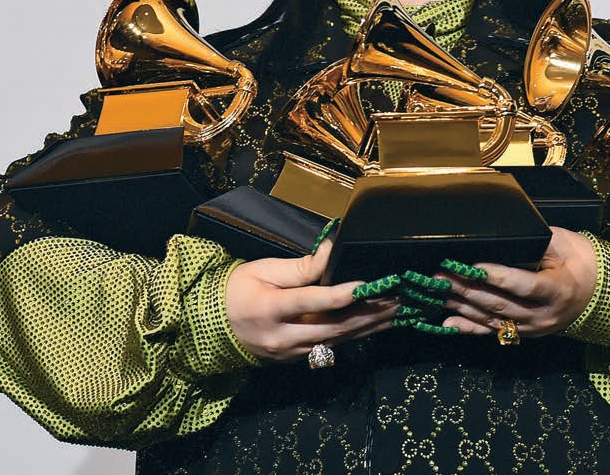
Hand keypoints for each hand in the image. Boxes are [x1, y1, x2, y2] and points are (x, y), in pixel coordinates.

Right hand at [225, 240, 396, 361]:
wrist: (212, 325)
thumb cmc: (238, 289)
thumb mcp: (264, 269)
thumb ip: (301, 266)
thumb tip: (332, 249)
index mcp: (269, 308)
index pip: (311, 301)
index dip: (340, 294)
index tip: (366, 285)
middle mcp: (281, 336)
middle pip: (332, 327)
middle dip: (368, 314)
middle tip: (396, 299)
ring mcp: (288, 353)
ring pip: (335, 340)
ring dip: (368, 327)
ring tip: (394, 312)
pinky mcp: (294, 359)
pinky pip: (329, 347)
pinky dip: (352, 335)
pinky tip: (373, 326)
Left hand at [440, 227, 596, 337]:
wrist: (599, 290)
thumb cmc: (581, 261)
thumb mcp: (564, 244)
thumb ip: (536, 242)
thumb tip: (503, 235)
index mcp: (557, 290)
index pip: (522, 284)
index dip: (495, 275)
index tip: (471, 265)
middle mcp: (543, 316)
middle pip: (499, 303)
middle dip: (466, 289)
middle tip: (440, 276)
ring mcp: (533, 328)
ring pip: (492, 318)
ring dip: (461, 305)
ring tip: (437, 292)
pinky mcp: (524, 333)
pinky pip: (493, 331)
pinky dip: (469, 327)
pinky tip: (449, 322)